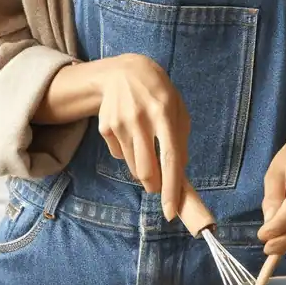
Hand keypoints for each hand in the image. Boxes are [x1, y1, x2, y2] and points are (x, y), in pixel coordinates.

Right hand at [94, 54, 190, 221]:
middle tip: (158, 186)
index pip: (170, 158)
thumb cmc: (159, 93)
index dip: (171, 187)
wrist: (123, 72)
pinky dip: (127, 153)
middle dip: (154, 186)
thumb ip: (180, 141)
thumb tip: (179, 175)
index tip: (171, 211)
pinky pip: (118, 154)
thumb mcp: (178, 109)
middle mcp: (141, 119)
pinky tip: (130, 133)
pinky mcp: (105, 127)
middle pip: (146, 170)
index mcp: (165, 113)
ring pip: (132, 166)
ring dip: (142, 169)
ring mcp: (119, 123)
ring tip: (145, 146)